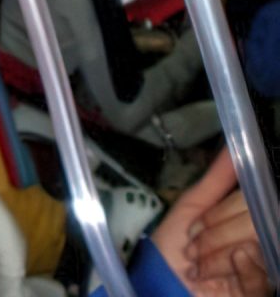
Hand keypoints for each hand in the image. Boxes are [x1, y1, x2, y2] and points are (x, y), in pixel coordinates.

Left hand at [152, 148, 271, 295]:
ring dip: (215, 254)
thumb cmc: (175, 246)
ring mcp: (262, 265)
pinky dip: (230, 270)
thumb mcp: (193, 206)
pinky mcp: (260, 290)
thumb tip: (234, 144)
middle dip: (214, 234)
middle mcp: (259, 238)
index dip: (221, 212)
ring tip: (198, 266)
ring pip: (253, 245)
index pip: (251, 200)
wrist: (163, 286)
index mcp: (244, 217)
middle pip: (253, 220)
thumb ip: (217, 178)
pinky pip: (256, 272)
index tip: (195, 226)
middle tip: (193, 248)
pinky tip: (213, 276)